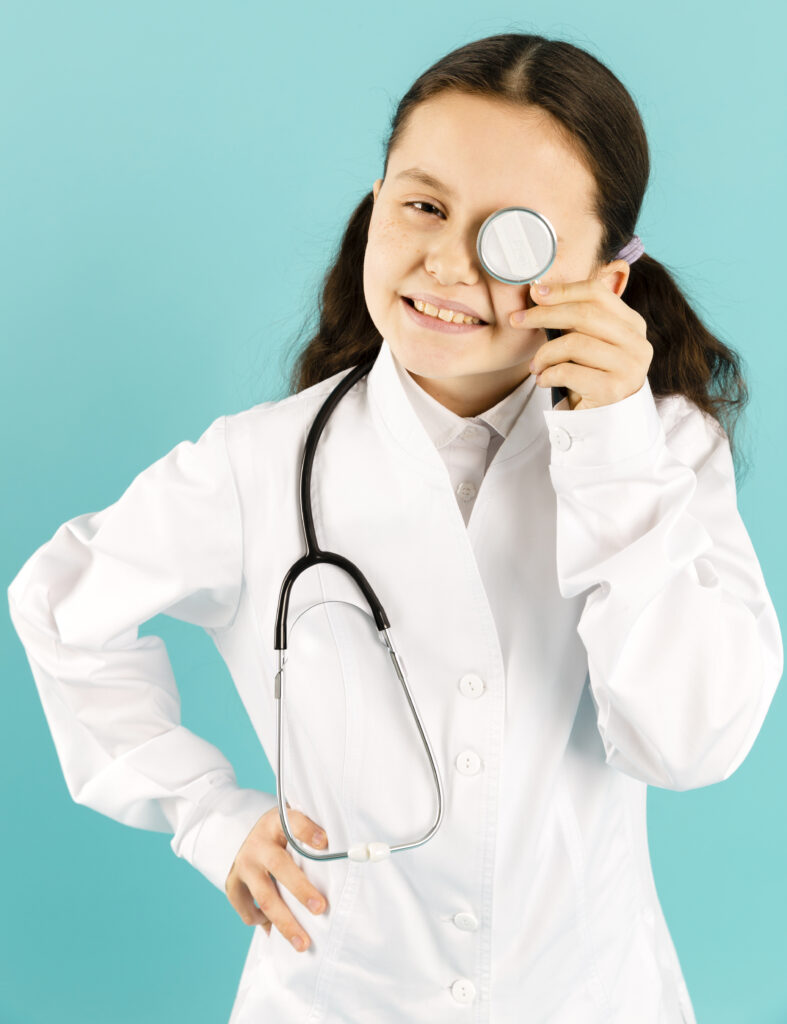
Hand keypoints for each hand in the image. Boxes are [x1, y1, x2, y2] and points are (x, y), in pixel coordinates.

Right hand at [225, 804, 329, 952]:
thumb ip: (312, 835)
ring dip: (285, 922)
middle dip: (301, 889)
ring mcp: (243, 864)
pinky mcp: (233, 883)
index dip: (307, 831)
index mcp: (277, 822)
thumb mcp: (296, 823)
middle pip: (280, 866)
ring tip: (303, 943)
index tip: (325, 842)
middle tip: (321, 908)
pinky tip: (274, 930)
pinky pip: (246, 909)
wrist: (255, 833)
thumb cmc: (286, 832)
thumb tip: (352, 854)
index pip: (292, 822)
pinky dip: (260, 922)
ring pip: (265, 896)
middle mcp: (258, 842)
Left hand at [510, 278, 652, 410]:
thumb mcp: (589, 343)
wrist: (605, 423)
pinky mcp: (614, 390)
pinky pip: (569, 372)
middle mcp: (637, 342)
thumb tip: (539, 292)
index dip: (563, 290)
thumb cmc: (592, 377)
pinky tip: (543, 380)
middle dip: (544, 315)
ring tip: (535, 365)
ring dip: (544, 353)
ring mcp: (629, 367)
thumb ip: (576, 320)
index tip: (534, 293)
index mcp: (632, 324)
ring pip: (574, 343)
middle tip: (517, 320)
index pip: (597, 293)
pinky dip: (548, 374)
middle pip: (584, 315)